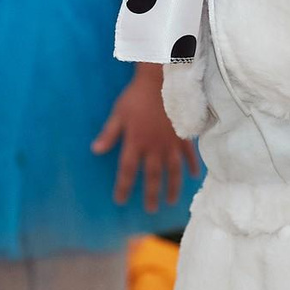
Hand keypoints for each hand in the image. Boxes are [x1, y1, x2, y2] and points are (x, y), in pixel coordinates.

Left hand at [92, 66, 198, 214]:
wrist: (161, 80)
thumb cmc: (137, 95)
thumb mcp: (119, 113)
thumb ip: (109, 134)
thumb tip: (95, 150)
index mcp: (136, 142)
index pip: (127, 171)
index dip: (123, 187)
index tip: (120, 200)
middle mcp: (154, 147)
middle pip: (152, 176)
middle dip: (150, 195)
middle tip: (150, 210)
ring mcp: (171, 143)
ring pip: (173, 171)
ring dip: (172, 188)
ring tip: (171, 201)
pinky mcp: (184, 136)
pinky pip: (189, 155)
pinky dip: (192, 166)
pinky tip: (194, 176)